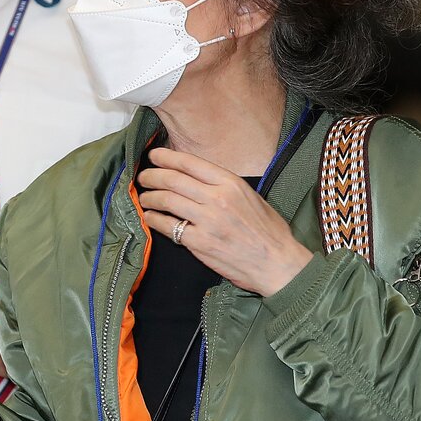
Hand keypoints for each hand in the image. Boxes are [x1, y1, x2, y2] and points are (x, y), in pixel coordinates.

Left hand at [136, 147, 313, 296]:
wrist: (278, 263)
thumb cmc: (267, 231)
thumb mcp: (250, 197)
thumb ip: (223, 185)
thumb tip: (194, 176)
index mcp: (231, 183)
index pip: (190, 163)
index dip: (166, 157)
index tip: (153, 156)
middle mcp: (217, 198)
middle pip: (172, 179)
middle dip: (151, 176)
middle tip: (142, 177)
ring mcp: (207, 221)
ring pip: (166, 200)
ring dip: (149, 197)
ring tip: (144, 197)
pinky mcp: (199, 242)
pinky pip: (167, 226)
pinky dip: (154, 219)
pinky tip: (150, 217)